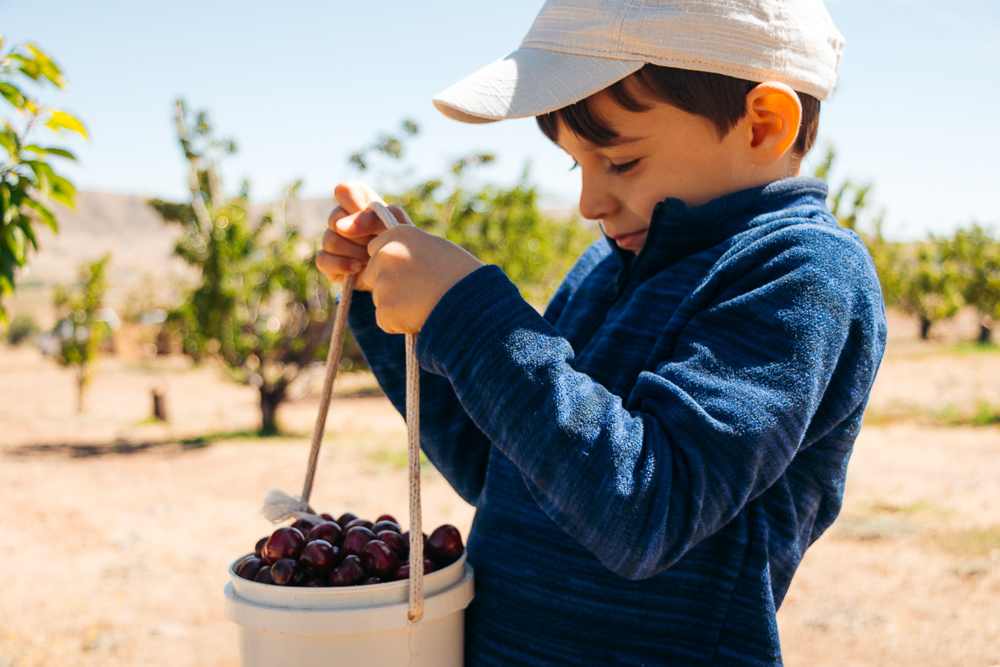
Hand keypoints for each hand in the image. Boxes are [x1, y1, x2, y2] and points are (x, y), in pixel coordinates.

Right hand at [315, 181, 409, 290]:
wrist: (398, 274)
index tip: (366, 213)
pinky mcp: (328, 262)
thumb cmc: (399, 245)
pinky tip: (359, 268)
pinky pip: (323, 259)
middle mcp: (341, 218)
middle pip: (335, 218)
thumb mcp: (398, 226)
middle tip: (376, 242)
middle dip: (360, 235)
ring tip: (372, 258)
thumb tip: (342, 226)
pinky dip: (343, 265)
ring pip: (331, 241)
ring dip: (357, 252)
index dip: (353, 202)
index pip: (345, 190)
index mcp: (360, 202)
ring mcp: (332, 239)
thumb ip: (375, 217)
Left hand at [364, 226, 483, 333]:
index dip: (392, 264)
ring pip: (380, 299)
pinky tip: (420, 316)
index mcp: (399, 234)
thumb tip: (391, 252)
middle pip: (372, 275)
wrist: (473, 302)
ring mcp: (383, 283)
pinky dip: (398, 324)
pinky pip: (385, 320)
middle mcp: (386, 255)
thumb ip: (409, 248)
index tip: (411, 272)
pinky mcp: (385, 310)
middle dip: (389, 285)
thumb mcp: (434, 247)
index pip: (375, 249)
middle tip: (419, 291)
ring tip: (425, 303)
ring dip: (396, 305)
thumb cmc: (461, 274)